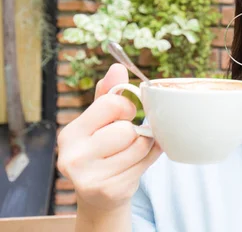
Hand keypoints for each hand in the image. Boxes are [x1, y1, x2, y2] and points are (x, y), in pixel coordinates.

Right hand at [57, 64, 161, 211]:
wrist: (99, 198)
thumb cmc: (102, 150)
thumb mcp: (100, 121)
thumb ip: (109, 94)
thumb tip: (117, 67)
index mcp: (70, 134)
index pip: (111, 104)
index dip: (127, 107)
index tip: (126, 115)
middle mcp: (73, 156)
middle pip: (126, 129)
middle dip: (135, 132)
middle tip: (128, 139)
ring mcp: (89, 177)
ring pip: (139, 146)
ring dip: (144, 146)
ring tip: (131, 152)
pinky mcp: (110, 191)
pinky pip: (144, 163)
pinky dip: (148, 160)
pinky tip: (134, 165)